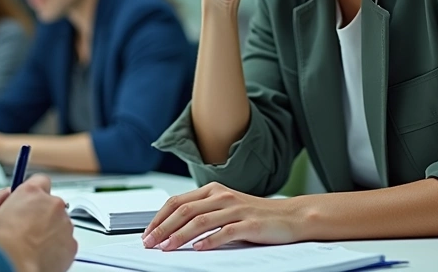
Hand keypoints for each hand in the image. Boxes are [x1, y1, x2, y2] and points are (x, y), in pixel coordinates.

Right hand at [0, 176, 76, 271]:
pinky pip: (66, 242)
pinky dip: (57, 247)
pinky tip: (41, 254)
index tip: (30, 200)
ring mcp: (64, 223)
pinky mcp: (72, 243)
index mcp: (31, 192)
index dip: (34, 191)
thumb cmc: (3, 244)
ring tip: (32, 245)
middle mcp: (52, 204)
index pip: (40, 180)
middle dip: (42, 214)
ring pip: (59, 223)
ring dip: (50, 231)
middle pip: (51, 203)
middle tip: (27, 228)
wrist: (16, 265)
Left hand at [142, 182, 306, 251]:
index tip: (147, 233)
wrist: (290, 216)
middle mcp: (222, 196)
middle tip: (150, 243)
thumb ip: (202, 212)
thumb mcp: (225, 208)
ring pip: (200, 221)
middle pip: (184, 211)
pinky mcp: (249, 223)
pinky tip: (197, 248)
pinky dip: (209, 240)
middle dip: (163, 228)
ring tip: (167, 247)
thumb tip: (171, 228)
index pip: (178, 202)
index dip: (159, 218)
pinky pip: (225, 231)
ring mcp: (236, 209)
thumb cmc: (255, 215)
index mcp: (213, 190)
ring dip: (180, 235)